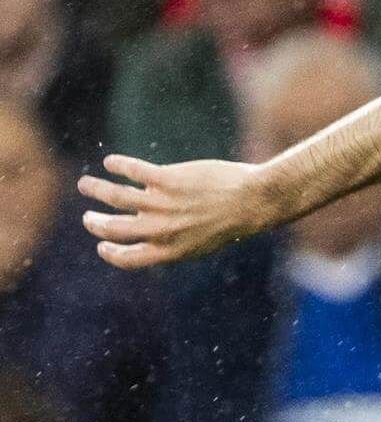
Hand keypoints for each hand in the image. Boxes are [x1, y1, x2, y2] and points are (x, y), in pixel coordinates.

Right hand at [77, 155, 278, 270]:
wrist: (255, 200)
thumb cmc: (234, 221)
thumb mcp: (203, 242)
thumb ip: (175, 242)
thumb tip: (152, 234)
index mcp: (170, 250)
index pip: (127, 259)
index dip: (110, 253)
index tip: (102, 245)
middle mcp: (162, 230)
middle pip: (114, 229)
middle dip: (96, 224)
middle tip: (88, 216)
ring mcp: (164, 204)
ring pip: (116, 197)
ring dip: (95, 190)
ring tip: (85, 184)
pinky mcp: (169, 179)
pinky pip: (134, 171)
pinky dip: (118, 165)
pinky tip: (111, 162)